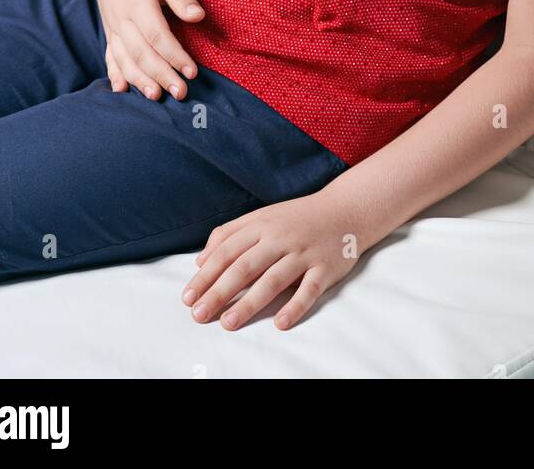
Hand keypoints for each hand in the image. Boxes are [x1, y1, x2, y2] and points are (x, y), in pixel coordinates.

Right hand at [89, 0, 204, 100]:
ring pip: (124, 59)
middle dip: (161, 75)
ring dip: (139, 80)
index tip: (193, 72)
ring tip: (156, 97)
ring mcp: (113, 27)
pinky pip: (110, 56)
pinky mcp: (109, 32)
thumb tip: (198, 16)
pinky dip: (115, 74)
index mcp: (137, 2)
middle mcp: (122, 19)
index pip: (157, 35)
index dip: (175, 55)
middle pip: (141, 53)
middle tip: (181, 93)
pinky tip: (121, 90)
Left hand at [181, 189, 359, 330]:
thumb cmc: (297, 218)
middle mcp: (280, 237)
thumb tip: (201, 261)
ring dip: (249, 303)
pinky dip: (295, 306)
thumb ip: (230, 234)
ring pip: (273, 279)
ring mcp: (304, 252)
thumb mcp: (262, 216)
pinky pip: (309, 289)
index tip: (188, 297)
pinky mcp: (325, 267)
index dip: (206, 275)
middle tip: (199, 315)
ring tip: (228, 322)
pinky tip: (280, 323)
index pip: (227, 251)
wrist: (346, 209)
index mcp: (262, 224)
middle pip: (245, 267)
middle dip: (219, 292)